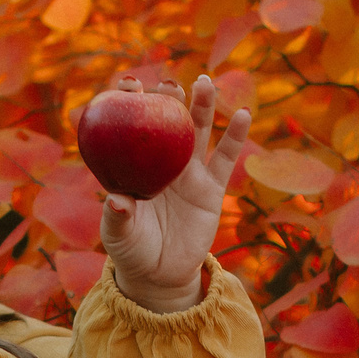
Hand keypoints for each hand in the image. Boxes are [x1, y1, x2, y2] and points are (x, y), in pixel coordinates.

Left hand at [97, 74, 253, 314]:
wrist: (161, 275)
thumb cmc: (132, 251)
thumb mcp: (119, 236)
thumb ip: (118, 217)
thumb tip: (117, 200)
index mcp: (136, 167)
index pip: (132, 128)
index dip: (131, 104)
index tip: (129, 84)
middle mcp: (163, 163)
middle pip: (168, 123)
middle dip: (168, 99)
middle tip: (169, 85)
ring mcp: (189, 173)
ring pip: (198, 132)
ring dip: (202, 106)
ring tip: (205, 82)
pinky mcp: (212, 188)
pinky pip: (225, 159)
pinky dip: (235, 136)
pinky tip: (241, 114)